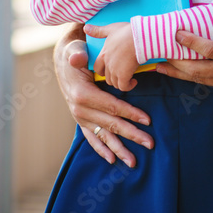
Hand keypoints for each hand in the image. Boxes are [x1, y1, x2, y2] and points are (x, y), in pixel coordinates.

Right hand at [54, 25, 153, 166]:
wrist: (63, 61)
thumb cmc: (76, 54)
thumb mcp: (75, 50)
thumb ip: (77, 54)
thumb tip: (77, 59)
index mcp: (82, 94)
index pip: (112, 106)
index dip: (130, 113)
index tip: (148, 120)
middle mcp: (80, 109)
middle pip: (111, 124)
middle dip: (132, 134)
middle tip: (150, 143)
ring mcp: (80, 117)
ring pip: (103, 135)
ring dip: (119, 149)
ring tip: (133, 162)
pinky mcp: (81, 121)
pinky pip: (92, 138)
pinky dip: (102, 149)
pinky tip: (112, 160)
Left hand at [86, 22, 140, 91]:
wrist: (140, 37)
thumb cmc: (127, 31)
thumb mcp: (111, 29)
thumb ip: (98, 31)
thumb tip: (85, 27)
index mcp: (104, 53)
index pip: (97, 68)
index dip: (103, 70)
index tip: (112, 68)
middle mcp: (108, 63)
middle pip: (107, 77)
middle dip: (113, 78)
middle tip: (122, 74)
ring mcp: (115, 70)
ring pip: (114, 83)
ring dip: (121, 82)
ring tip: (129, 77)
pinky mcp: (124, 75)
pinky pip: (123, 87)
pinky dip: (128, 86)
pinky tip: (134, 81)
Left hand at [157, 3, 212, 99]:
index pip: (209, 49)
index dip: (191, 42)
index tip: (176, 33)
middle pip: (195, 70)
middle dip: (174, 62)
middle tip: (157, 53)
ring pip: (199, 79)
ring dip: (179, 73)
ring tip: (160, 66)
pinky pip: (210, 83)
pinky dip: (195, 77)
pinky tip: (185, 71)